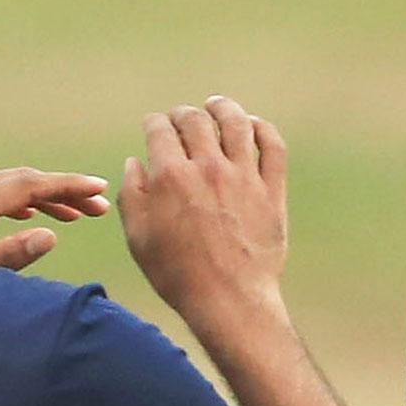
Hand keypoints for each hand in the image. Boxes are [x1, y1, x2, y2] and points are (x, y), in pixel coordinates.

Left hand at [0, 167, 110, 270]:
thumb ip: (8, 256)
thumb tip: (50, 237)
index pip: (29, 186)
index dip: (67, 185)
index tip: (100, 188)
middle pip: (25, 182)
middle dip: (65, 191)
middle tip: (99, 208)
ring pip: (11, 187)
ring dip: (45, 198)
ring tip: (75, 215)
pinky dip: (19, 202)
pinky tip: (31, 214)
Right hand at [119, 96, 287, 329]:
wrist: (228, 300)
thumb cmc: (177, 274)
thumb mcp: (138, 238)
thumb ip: (132, 194)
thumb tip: (135, 162)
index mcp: (170, 176)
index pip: (159, 130)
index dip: (154, 123)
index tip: (153, 125)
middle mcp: (207, 167)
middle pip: (195, 120)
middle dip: (182, 114)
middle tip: (180, 117)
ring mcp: (244, 176)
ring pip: (236, 123)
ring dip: (223, 108)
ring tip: (216, 106)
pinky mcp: (272, 190)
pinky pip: (273, 146)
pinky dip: (262, 129)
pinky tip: (253, 126)